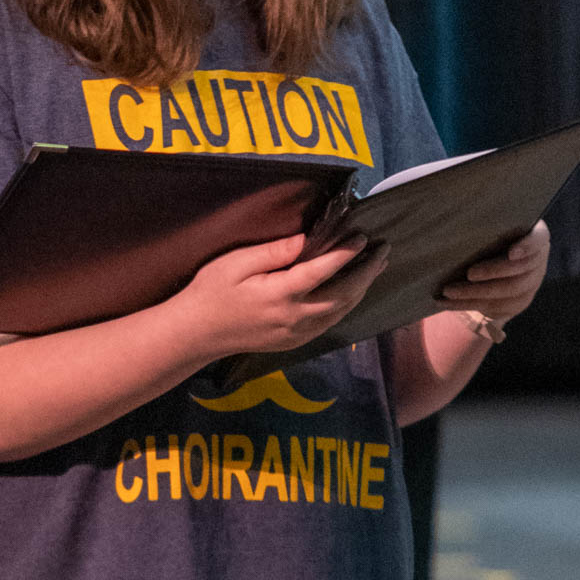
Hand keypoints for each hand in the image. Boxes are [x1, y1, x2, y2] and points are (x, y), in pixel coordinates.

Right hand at [172, 232, 389, 358]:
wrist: (196, 334)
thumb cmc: (210, 292)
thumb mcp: (235, 264)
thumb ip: (273, 253)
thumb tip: (306, 241)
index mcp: (279, 295)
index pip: (323, 272)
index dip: (346, 254)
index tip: (363, 237)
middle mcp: (294, 318)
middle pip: (342, 295)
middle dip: (366, 273)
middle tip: (383, 251)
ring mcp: (295, 334)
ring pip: (340, 312)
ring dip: (361, 290)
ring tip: (375, 268)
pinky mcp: (293, 342)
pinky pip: (329, 324)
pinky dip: (346, 306)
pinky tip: (352, 292)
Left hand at [439, 220, 550, 324]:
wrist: (493, 264)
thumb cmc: (489, 234)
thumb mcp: (491, 226)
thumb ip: (485, 226)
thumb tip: (454, 225)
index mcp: (535, 236)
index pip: (538, 240)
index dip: (527, 247)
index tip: (511, 253)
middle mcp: (537, 262)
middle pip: (519, 270)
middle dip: (493, 272)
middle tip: (469, 274)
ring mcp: (530, 285)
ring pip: (505, 293)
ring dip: (474, 293)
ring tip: (449, 291)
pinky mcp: (517, 304)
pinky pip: (493, 307)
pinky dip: (466, 304)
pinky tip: (446, 302)